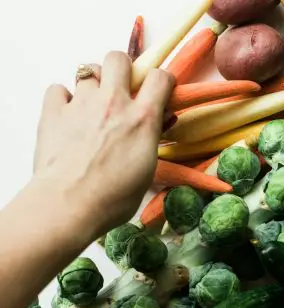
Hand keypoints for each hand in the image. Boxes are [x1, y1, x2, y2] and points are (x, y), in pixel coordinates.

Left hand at [34, 51, 173, 236]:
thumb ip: (151, 140)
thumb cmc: (113, 198)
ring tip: (92, 104)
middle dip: (121, 69)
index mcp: (142, 119)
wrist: (69, 205)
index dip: (161, 81)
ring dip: (92, 83)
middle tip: (121, 89)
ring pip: (86, 69)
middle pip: (118, 58)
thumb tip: (156, 125)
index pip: (160, 77)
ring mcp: (81, 104)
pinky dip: (63, 98)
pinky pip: (57, 89)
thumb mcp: (147, 171)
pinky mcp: (53, 112)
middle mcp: (113, 103)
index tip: (159, 91)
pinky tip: (67, 115)